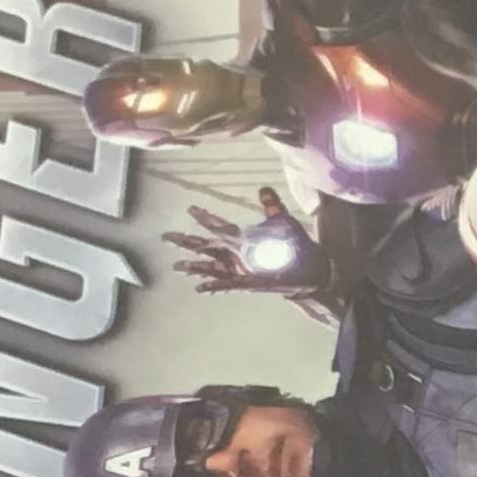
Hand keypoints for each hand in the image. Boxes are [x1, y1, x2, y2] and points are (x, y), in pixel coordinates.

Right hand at [162, 190, 326, 299]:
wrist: (310, 269)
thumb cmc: (295, 245)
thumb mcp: (284, 222)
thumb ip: (272, 206)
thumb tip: (263, 189)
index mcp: (242, 238)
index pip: (219, 226)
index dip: (205, 218)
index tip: (191, 209)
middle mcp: (236, 254)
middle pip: (206, 246)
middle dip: (186, 242)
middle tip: (166, 236)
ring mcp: (240, 269)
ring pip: (211, 266)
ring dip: (194, 266)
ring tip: (177, 266)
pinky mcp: (248, 283)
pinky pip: (227, 285)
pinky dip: (214, 285)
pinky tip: (199, 288)